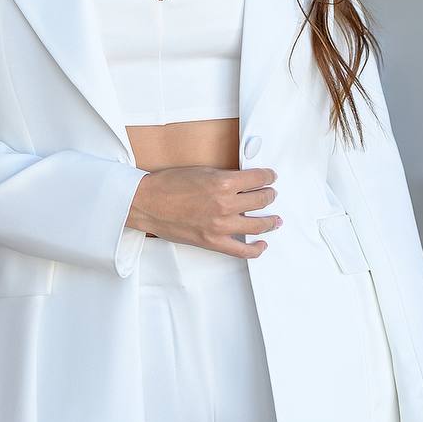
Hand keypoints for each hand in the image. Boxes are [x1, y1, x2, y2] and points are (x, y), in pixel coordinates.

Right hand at [128, 165, 280, 258]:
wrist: (147, 203)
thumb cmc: (168, 184)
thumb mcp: (202, 171)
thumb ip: (225, 177)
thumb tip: (243, 182)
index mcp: (223, 182)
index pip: (258, 179)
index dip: (268, 176)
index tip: (270, 176)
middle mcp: (225, 204)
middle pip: (261, 200)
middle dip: (269, 195)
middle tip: (271, 194)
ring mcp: (221, 225)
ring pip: (258, 225)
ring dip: (270, 221)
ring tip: (275, 219)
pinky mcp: (213, 241)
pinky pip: (242, 250)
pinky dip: (256, 249)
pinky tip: (263, 244)